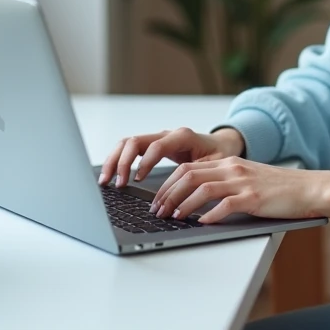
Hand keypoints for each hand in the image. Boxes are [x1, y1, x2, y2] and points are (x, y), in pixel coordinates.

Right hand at [98, 127, 244, 186]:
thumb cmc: (220, 155)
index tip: (137, 181)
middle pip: (134, 141)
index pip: (156, 146)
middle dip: (121, 162)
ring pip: (127, 143)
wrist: (223, 145)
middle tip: (115, 183)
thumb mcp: (216, 165)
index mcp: (183, 136)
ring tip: (106, 181)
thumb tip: (186, 195)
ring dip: (114, 160)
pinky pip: (129, 149)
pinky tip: (112, 176)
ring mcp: (158, 138)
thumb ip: (201, 175)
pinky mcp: (152, 145)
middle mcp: (167, 134)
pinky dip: (118, 160)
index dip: (145, 163)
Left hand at [150, 157, 329, 224]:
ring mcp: (243, 182)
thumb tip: (197, 202)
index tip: (157, 200)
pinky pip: (225, 205)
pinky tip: (202, 223)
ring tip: (172, 217)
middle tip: (157, 211)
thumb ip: (225, 184)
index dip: (167, 184)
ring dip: (182, 204)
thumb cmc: (279, 189)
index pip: (188, 168)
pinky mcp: (254, 198)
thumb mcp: (248, 179)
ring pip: (202, 188)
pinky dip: (210, 215)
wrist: (309, 188)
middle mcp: (233, 168)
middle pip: (189, 175)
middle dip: (168, 194)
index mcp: (229, 163)